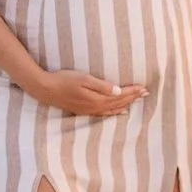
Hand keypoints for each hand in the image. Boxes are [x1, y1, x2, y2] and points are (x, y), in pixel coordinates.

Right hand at [29, 69, 147, 116]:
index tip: (144, 88)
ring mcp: (89, 110)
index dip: (133, 92)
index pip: (120, 96)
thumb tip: (119, 92)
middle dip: (133, 98)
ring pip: (113, 109)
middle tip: (146, 94)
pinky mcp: (84, 110)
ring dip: (126, 104)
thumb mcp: (83, 78)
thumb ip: (101, 86)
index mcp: (97, 98)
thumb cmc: (64, 80)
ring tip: (137, 101)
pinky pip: (104, 113)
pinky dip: (115, 112)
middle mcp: (95, 107)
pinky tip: (120, 111)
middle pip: (119, 103)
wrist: (45, 89)